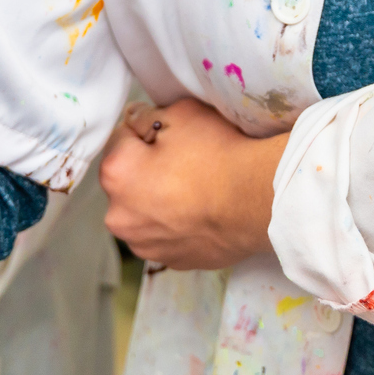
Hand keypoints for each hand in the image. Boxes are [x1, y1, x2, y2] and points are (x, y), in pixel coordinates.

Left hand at [100, 99, 286, 269]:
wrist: (257, 202)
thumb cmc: (218, 155)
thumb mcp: (181, 113)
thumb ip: (148, 114)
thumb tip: (136, 120)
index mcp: (116, 173)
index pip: (120, 137)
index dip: (145, 130)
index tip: (169, 132)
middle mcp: (119, 215)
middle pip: (127, 180)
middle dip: (146, 168)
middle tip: (183, 159)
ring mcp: (144, 244)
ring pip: (144, 212)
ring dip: (158, 200)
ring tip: (194, 188)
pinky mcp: (170, 261)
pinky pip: (166, 234)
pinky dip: (177, 223)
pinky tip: (201, 210)